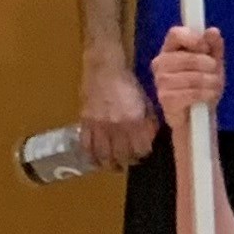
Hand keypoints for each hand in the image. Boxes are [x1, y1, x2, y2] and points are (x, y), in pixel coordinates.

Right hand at [83, 46, 164, 167]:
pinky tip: (97, 159)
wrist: (104, 68)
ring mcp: (98, 126)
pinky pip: (86, 146)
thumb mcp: (146, 102)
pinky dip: (91, 157)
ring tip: (114, 166)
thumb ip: (148, 122)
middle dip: (127, 162)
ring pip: (103, 156)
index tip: (143, 153)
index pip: (141, 149)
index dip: (143, 154)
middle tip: (129, 161)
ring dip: (109, 165)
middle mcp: (116, 126)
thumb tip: (149, 138)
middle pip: (122, 156)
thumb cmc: (128, 83)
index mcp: (134, 120)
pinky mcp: (85, 122)